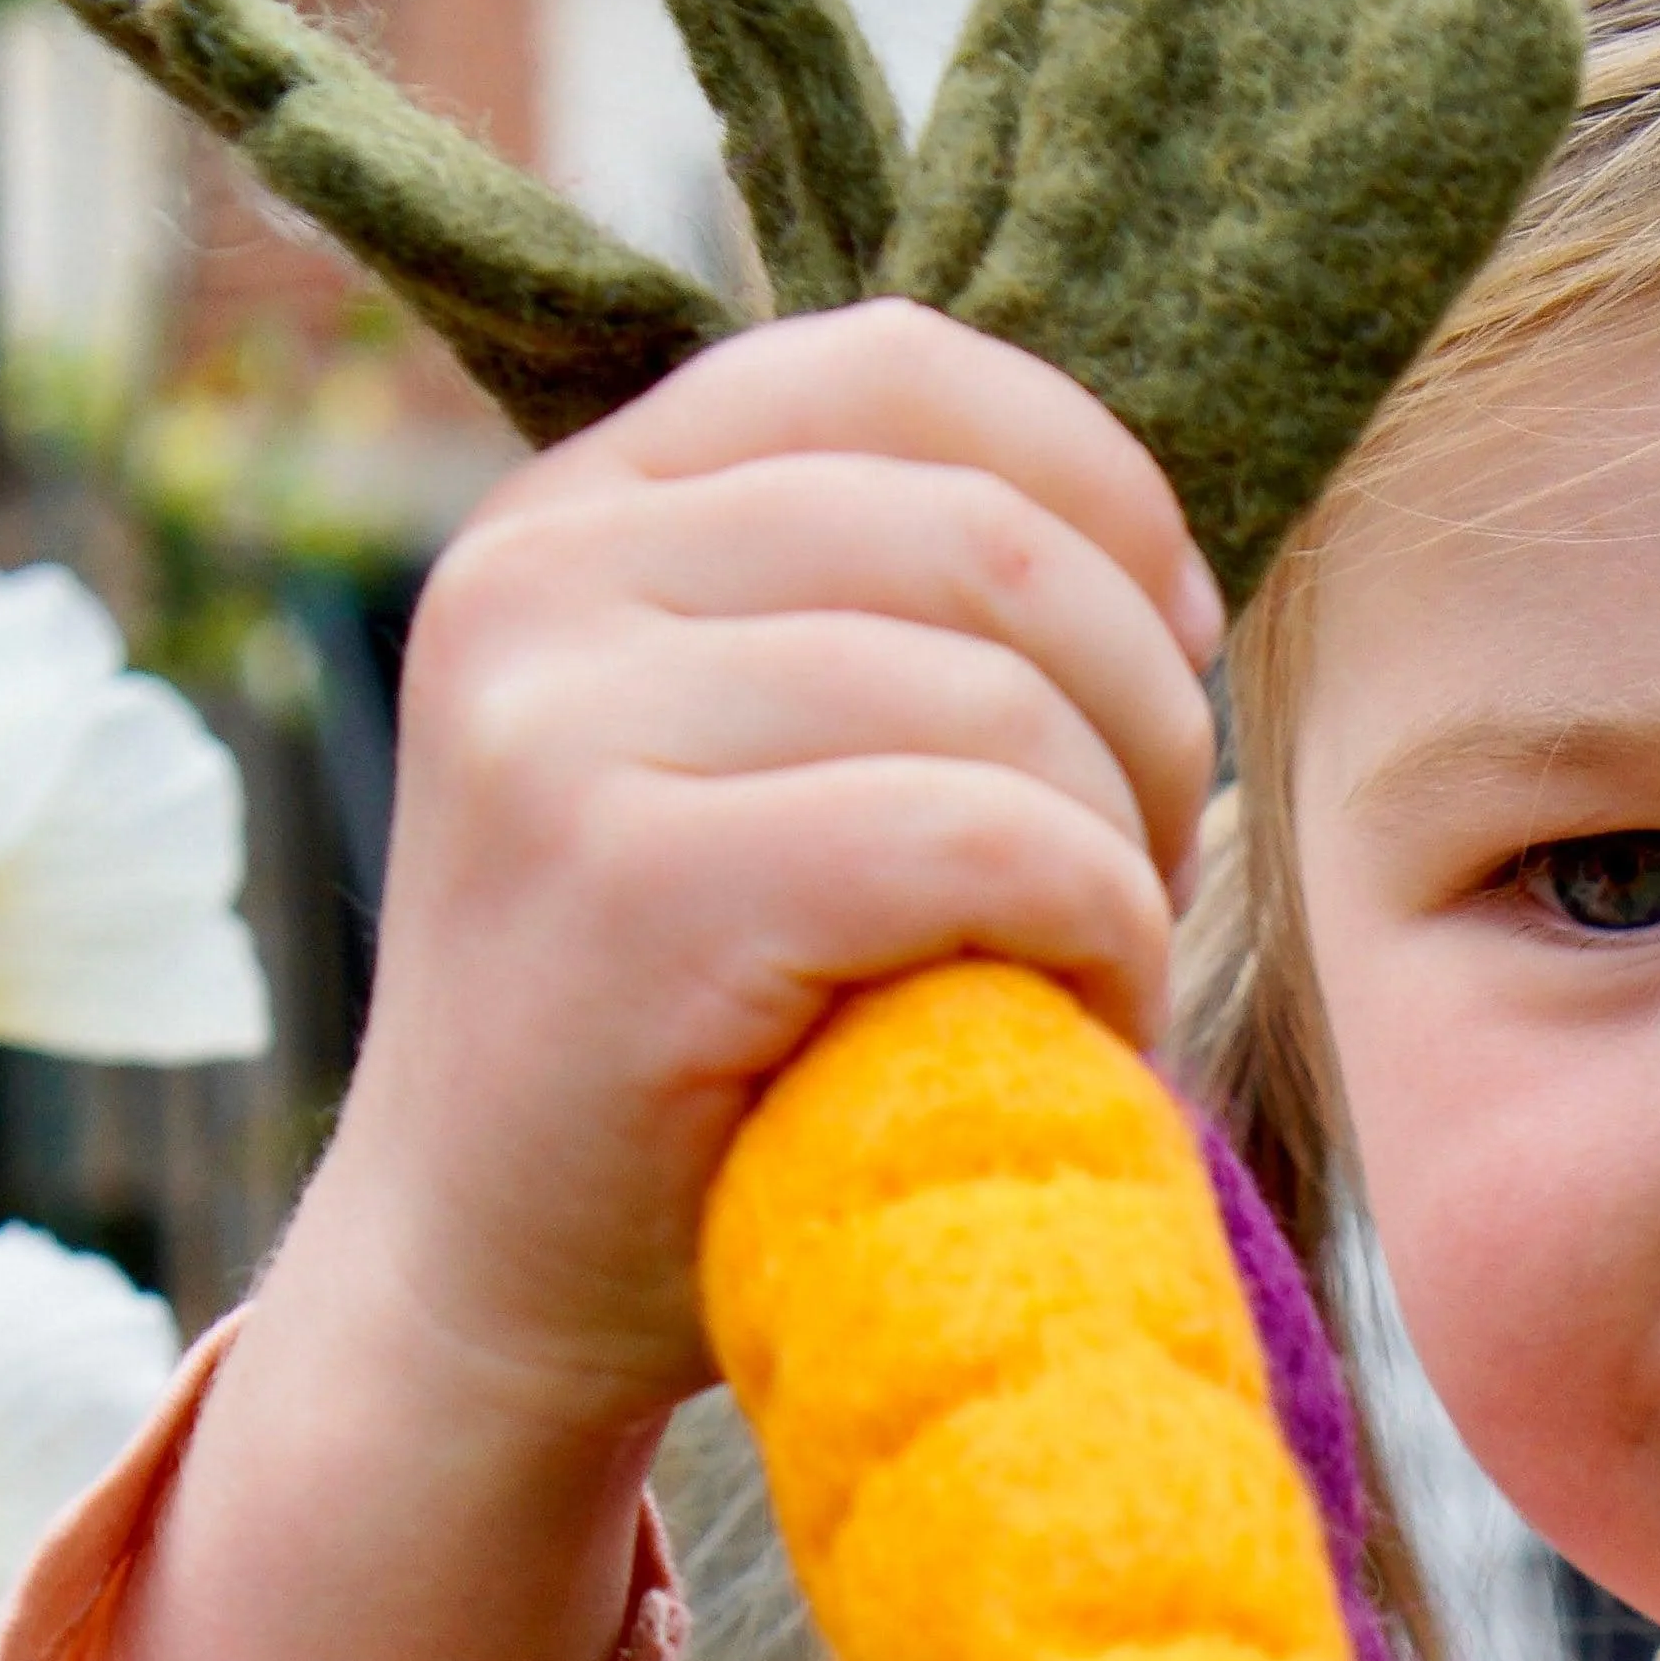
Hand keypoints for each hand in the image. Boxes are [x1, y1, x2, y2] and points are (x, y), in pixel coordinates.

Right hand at [309, 297, 1222, 1450]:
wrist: (485, 1293)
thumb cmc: (682, 1054)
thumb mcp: (744, 774)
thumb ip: (864, 632)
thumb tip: (1154, 561)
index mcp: (577, 516)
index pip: (898, 367)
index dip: (1096, 483)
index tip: (1174, 637)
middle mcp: (542, 580)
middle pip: (987, 534)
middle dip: (1144, 704)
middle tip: (1153, 866)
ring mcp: (564, 726)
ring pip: (1000, 694)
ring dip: (1128, 850)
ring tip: (1104, 969)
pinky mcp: (630, 884)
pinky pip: (977, 835)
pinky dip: (1093, 929)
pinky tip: (1084, 1019)